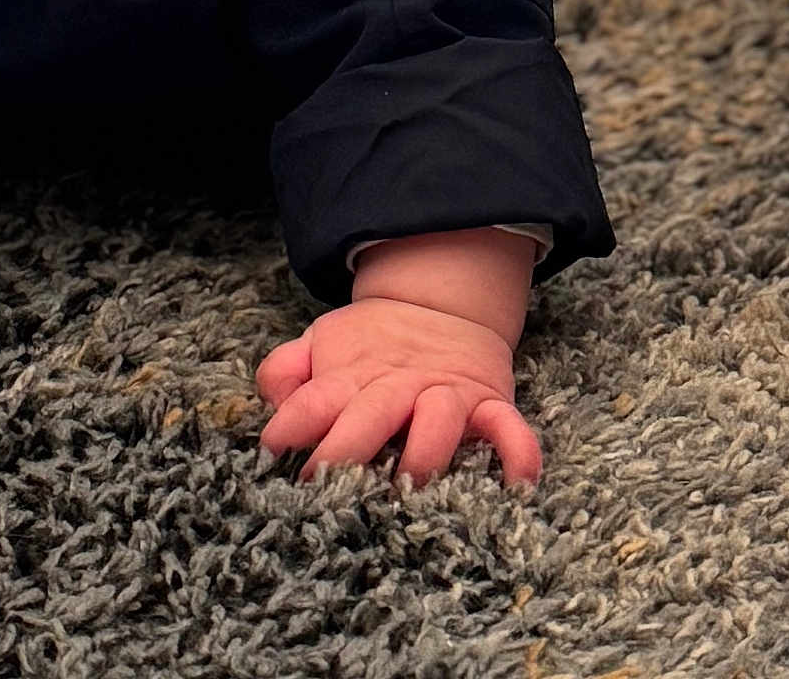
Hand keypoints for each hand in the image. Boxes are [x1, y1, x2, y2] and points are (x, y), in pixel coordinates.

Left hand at [256, 294, 539, 487]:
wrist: (440, 305)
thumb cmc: (371, 346)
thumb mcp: (321, 344)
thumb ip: (286, 370)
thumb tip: (270, 400)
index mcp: (351, 376)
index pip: (316, 399)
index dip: (292, 422)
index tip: (272, 452)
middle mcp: (397, 386)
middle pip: (371, 414)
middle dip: (349, 446)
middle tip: (327, 481)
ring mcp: (445, 394)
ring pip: (439, 420)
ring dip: (426, 450)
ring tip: (411, 482)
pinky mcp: (488, 403)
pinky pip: (509, 427)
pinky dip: (518, 452)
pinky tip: (517, 484)